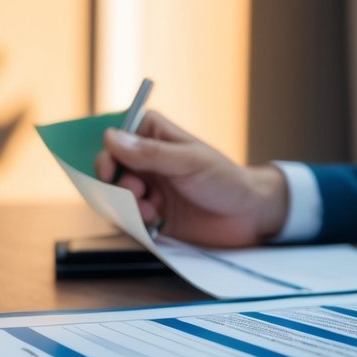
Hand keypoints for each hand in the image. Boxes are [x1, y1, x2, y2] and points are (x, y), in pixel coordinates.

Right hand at [95, 110, 287, 246]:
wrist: (248, 215)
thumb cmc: (226, 179)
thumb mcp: (190, 161)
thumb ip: (151, 152)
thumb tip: (111, 137)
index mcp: (155, 136)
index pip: (116, 137)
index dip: (108, 153)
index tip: (109, 169)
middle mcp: (148, 160)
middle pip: (110, 168)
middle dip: (117, 182)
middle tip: (136, 191)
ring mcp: (149, 187)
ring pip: (116, 195)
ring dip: (127, 203)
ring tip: (149, 209)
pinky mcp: (151, 214)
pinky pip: (127, 218)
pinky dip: (134, 221)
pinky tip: (154, 221)